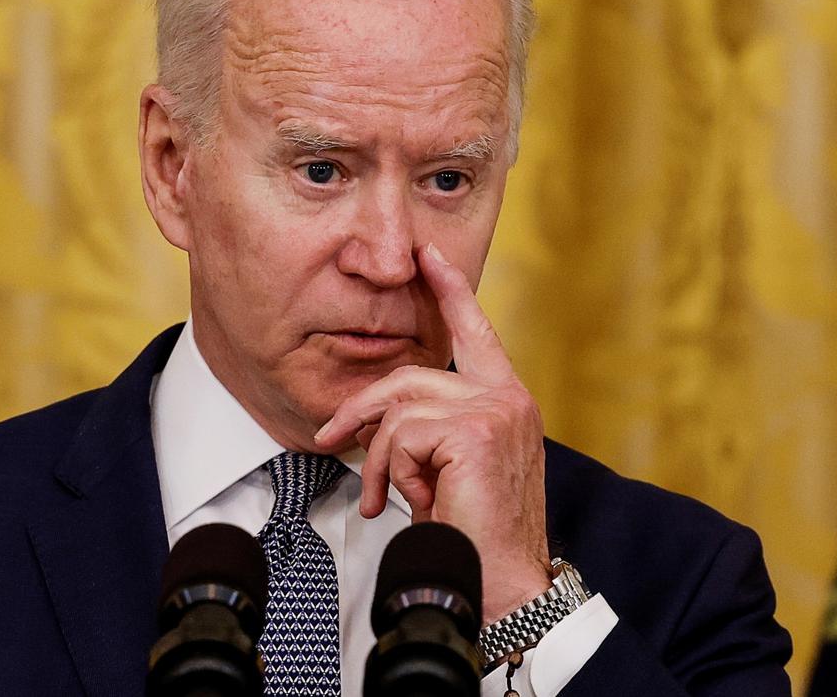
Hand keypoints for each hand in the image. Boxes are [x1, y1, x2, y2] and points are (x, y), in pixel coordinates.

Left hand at [315, 243, 552, 621]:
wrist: (503, 582)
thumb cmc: (477, 532)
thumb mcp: (453, 468)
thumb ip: (432, 429)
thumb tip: (380, 417)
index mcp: (506, 399)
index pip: (475, 331)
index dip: (449, 290)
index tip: (426, 255)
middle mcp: (507, 396)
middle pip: (410, 375)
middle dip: (360, 408)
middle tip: (329, 439)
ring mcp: (494, 409)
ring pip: (399, 408)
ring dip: (379, 459)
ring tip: (385, 497)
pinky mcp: (473, 430)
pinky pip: (401, 436)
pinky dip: (393, 474)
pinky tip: (413, 501)